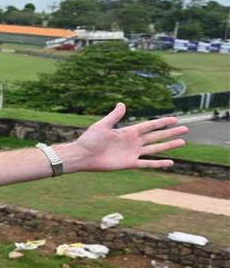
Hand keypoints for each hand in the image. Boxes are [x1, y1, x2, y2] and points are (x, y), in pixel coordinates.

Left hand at [64, 103, 186, 171]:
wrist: (82, 156)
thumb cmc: (89, 140)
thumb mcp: (102, 125)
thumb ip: (114, 116)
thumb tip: (122, 104)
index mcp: (127, 131)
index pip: (149, 126)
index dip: (162, 122)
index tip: (175, 119)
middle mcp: (133, 142)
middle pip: (156, 136)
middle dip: (170, 133)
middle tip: (185, 129)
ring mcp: (132, 153)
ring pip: (155, 149)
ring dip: (168, 146)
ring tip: (182, 142)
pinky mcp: (129, 164)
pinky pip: (147, 164)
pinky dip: (159, 163)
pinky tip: (170, 162)